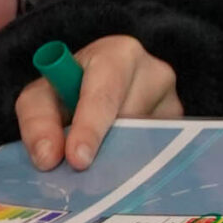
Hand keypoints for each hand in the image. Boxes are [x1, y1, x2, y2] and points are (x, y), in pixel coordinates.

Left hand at [15, 34, 180, 171]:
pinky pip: (158, 153)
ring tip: (100, 155)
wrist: (96, 89)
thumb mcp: (42, 97)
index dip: (90, 128)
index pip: (105, 95)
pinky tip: (120, 158)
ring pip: (145, 142)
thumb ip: (38, 121)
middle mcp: (155, 73)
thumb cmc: (67, 90)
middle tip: (82, 169)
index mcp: (118, 54)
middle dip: (104, 146)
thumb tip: (48, 157)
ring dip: (119, 156)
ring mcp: (174, 103)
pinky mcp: (184, 130)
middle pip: (130, 122)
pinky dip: (135, 162)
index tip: (77, 158)